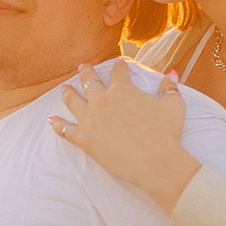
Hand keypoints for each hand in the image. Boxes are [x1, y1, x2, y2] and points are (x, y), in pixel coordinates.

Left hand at [49, 64, 196, 211]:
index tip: (118, 63)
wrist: (155, 161)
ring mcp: (90, 119)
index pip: (118, 73)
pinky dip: (57, 124)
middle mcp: (103, 100)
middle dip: (87, 72)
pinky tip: (51, 120)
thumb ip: (170, 88)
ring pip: (73, 101)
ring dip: (68, 93)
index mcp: (123, 90)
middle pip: (90, 81)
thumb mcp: (174, 106)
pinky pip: (65, 129)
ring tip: (64, 88)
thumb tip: (172, 73)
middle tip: (83, 67)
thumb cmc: (167, 134)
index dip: (119, 67)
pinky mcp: (83, 138)